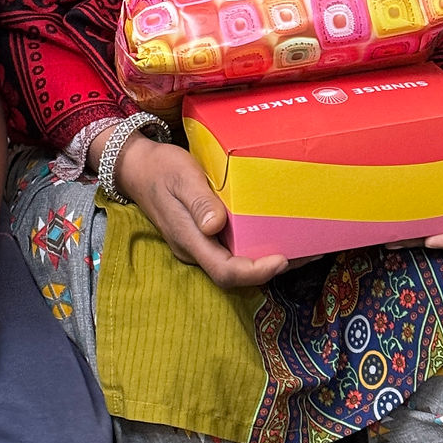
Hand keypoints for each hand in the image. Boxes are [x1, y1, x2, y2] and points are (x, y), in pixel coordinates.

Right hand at [111, 134, 288, 288]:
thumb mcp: (181, 176)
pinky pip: (231, 250)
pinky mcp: (202, 236)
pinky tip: (273, 234)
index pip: (225, 271)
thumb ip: (198, 201)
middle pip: (236, 274)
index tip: (282, 258)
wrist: (135, 167)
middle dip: (272, 269)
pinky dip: (256, 247)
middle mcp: (195, 249)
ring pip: (235, 264)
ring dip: (267, 259)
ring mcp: (198, 245)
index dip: (256, 272)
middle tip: (307, 252)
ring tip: (301, 246)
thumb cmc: (160, 167)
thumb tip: (216, 226)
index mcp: (189, 239)